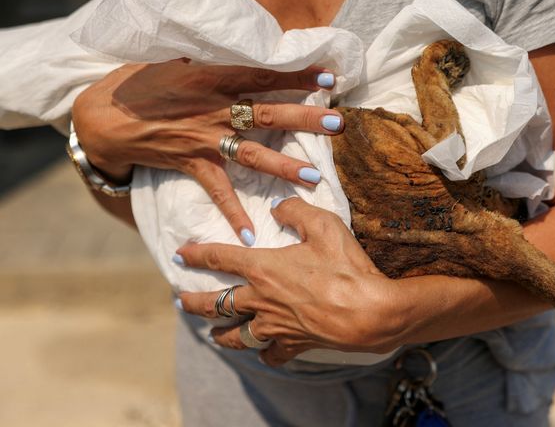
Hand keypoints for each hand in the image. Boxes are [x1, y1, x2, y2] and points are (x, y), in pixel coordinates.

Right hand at [72, 59, 343, 244]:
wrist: (104, 118)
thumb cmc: (144, 85)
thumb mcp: (179, 65)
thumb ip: (215, 68)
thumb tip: (244, 65)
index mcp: (213, 79)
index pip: (262, 75)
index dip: (296, 76)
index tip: (329, 77)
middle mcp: (213, 109)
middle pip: (266, 113)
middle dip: (304, 118)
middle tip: (337, 123)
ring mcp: (204, 139)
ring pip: (251, 152)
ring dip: (283, 165)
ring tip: (314, 176)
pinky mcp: (192, 163)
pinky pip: (218, 190)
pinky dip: (234, 212)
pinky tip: (252, 234)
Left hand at [174, 197, 403, 365]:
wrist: (368, 311)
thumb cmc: (346, 266)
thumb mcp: (324, 224)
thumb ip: (295, 210)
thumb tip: (277, 207)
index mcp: (263, 268)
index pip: (220, 258)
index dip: (197, 255)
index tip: (181, 254)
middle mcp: (261, 299)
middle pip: (216, 303)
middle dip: (193, 303)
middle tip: (180, 302)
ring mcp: (275, 325)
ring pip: (235, 335)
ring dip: (220, 334)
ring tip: (212, 333)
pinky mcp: (293, 343)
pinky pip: (270, 354)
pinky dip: (264, 353)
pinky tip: (263, 352)